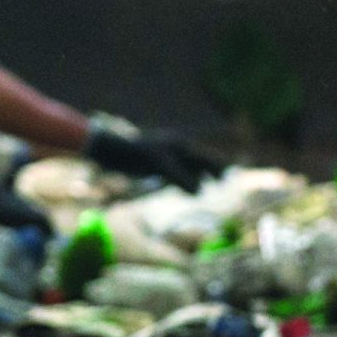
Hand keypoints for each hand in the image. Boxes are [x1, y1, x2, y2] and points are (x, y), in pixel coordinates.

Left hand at [85, 117, 223, 192]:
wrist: (113, 151)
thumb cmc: (137, 155)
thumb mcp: (161, 166)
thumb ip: (181, 178)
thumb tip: (199, 192)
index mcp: (180, 145)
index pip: (204, 157)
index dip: (215, 166)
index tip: (223, 178)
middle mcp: (176, 149)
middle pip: (197, 160)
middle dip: (208, 171)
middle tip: (219, 182)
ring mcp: (166, 156)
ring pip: (186, 167)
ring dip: (194, 177)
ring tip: (201, 190)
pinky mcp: (156, 164)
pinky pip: (175, 172)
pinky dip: (181, 180)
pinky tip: (183, 187)